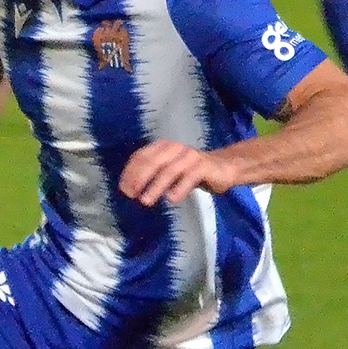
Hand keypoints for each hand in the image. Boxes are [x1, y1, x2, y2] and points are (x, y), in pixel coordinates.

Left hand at [117, 139, 238, 204]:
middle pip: (153, 162)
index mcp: (162, 147)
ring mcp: (190, 156)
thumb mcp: (168, 171)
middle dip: (139, 178)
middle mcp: (175, 148)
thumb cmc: (190, 171)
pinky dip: (180, 188)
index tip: (124, 189)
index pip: (141, 156)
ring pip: (170, 170)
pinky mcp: (204, 166)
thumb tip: (129, 189)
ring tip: (146, 201)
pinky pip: (190, 177)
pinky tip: (172, 199)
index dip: (130, 172)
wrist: (223, 167)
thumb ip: (151, 176)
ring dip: (156, 186)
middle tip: (131, 195)